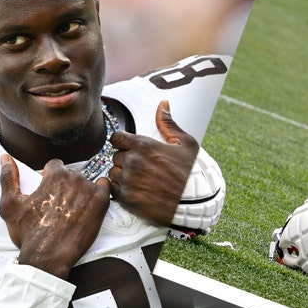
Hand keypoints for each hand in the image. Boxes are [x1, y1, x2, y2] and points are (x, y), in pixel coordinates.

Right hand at [0, 154, 110, 279]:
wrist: (48, 257)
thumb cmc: (28, 233)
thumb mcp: (10, 205)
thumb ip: (7, 178)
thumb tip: (5, 158)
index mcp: (54, 175)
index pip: (55, 166)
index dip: (49, 179)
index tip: (48, 194)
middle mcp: (74, 178)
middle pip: (71, 175)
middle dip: (65, 187)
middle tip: (58, 207)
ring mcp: (90, 190)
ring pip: (86, 183)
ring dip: (80, 193)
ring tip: (71, 212)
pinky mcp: (102, 203)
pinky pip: (104, 188)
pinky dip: (98, 193)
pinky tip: (90, 205)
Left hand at [108, 101, 199, 225]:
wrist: (194, 202)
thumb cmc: (191, 172)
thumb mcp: (185, 143)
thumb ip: (168, 124)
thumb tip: (163, 104)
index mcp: (143, 145)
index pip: (116, 138)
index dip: (122, 143)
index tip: (131, 149)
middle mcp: (132, 161)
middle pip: (115, 156)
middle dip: (125, 160)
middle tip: (142, 168)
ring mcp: (128, 181)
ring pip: (113, 173)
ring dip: (122, 176)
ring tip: (140, 180)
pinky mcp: (126, 199)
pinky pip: (113, 190)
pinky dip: (121, 191)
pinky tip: (135, 191)